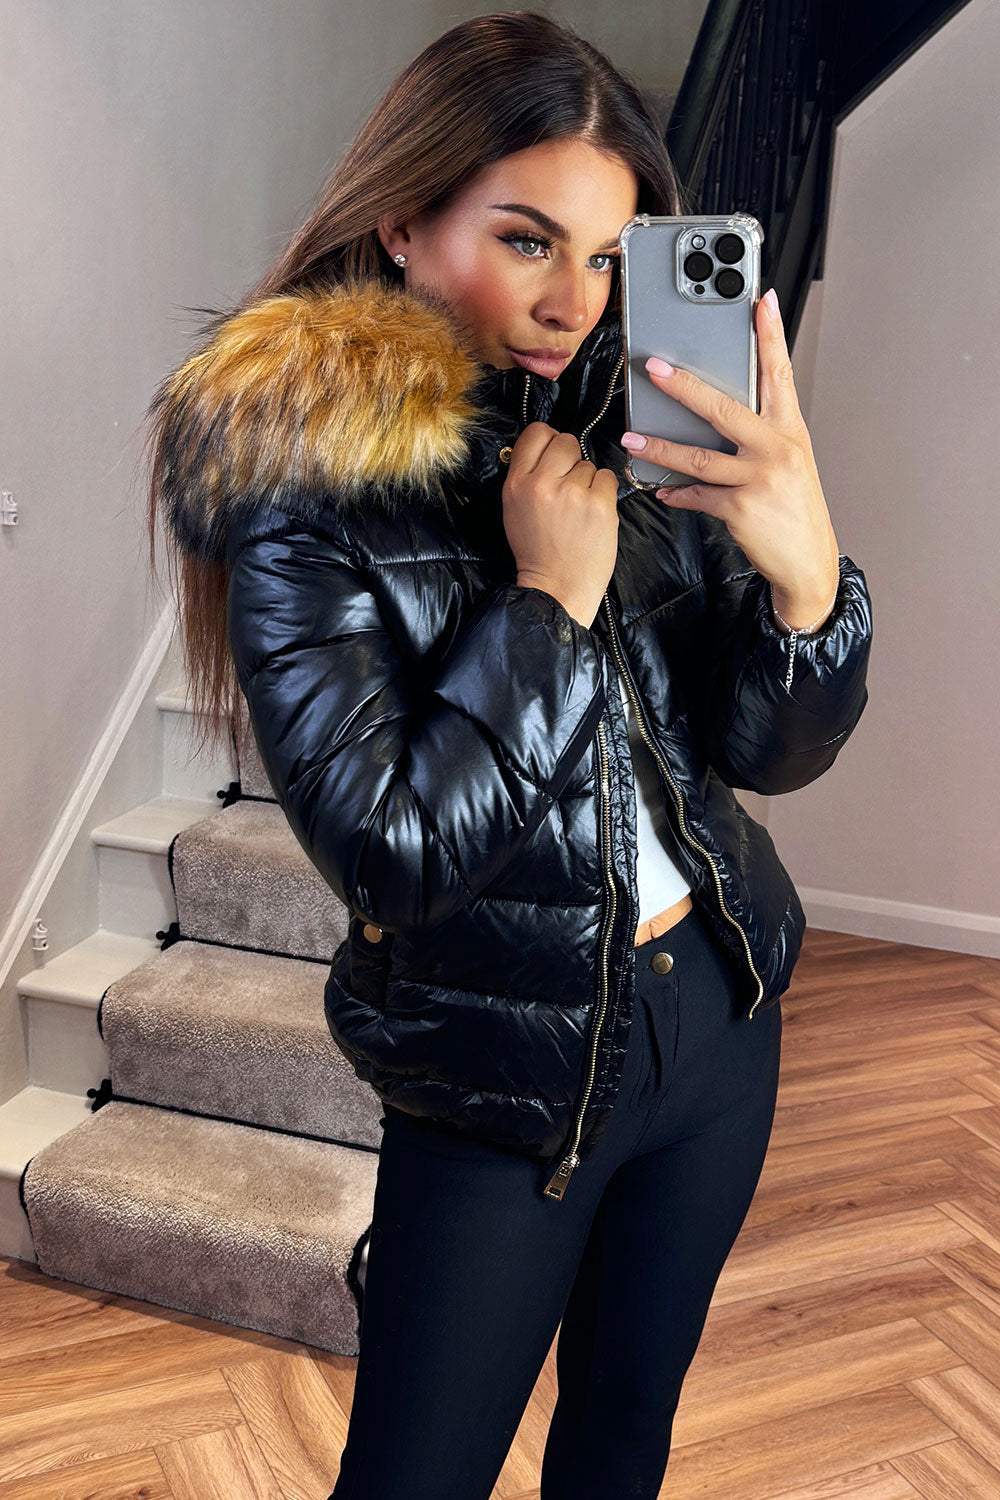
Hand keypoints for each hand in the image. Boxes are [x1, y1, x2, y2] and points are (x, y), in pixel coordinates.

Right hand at [504, 422, 619, 628]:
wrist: (557, 588)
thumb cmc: (538, 552)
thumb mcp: (515, 510)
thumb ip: (526, 477)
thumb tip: (546, 448)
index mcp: (517, 484)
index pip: (535, 432)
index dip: (549, 439)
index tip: (553, 453)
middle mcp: (542, 484)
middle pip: (565, 441)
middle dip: (571, 459)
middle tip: (569, 485)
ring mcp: (572, 493)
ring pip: (589, 463)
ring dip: (588, 482)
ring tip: (578, 511)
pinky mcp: (599, 504)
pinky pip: (607, 478)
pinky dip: (604, 494)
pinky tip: (593, 515)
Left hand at [620, 289, 839, 626]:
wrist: (808, 559)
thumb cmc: (794, 508)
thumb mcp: (789, 461)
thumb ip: (761, 434)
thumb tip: (720, 412)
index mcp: (789, 430)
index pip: (779, 373)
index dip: (770, 335)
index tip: (762, 301)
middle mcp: (776, 449)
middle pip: (724, 408)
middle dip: (685, 386)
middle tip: (655, 368)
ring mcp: (759, 479)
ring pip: (699, 456)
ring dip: (660, 447)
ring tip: (632, 440)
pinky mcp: (741, 509)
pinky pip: (697, 495)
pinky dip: (677, 492)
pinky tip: (662, 489)